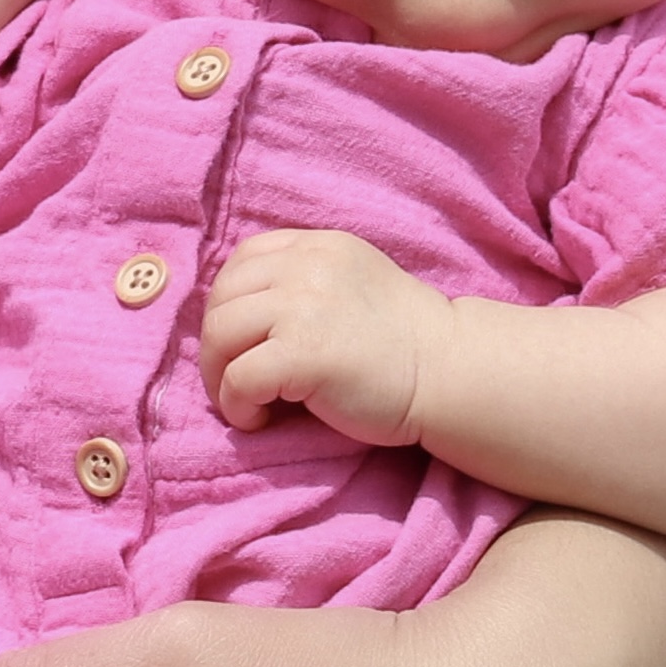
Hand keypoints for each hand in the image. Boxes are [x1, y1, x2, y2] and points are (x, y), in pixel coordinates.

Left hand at [197, 228, 448, 442]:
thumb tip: (242, 315)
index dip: (230, 304)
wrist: (449, 372)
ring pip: (218, 334)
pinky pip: (238, 378)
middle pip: (221, 298)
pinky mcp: (303, 354)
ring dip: (219, 376)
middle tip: (235, 382)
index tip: (243, 341)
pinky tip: (259, 419)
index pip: (242, 260)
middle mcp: (307, 267)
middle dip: (216, 345)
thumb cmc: (403, 342)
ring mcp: (303, 307)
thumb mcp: (352, 283)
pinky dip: (237, 405)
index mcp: (318, 247)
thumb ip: (306, 282)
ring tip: (247, 402)